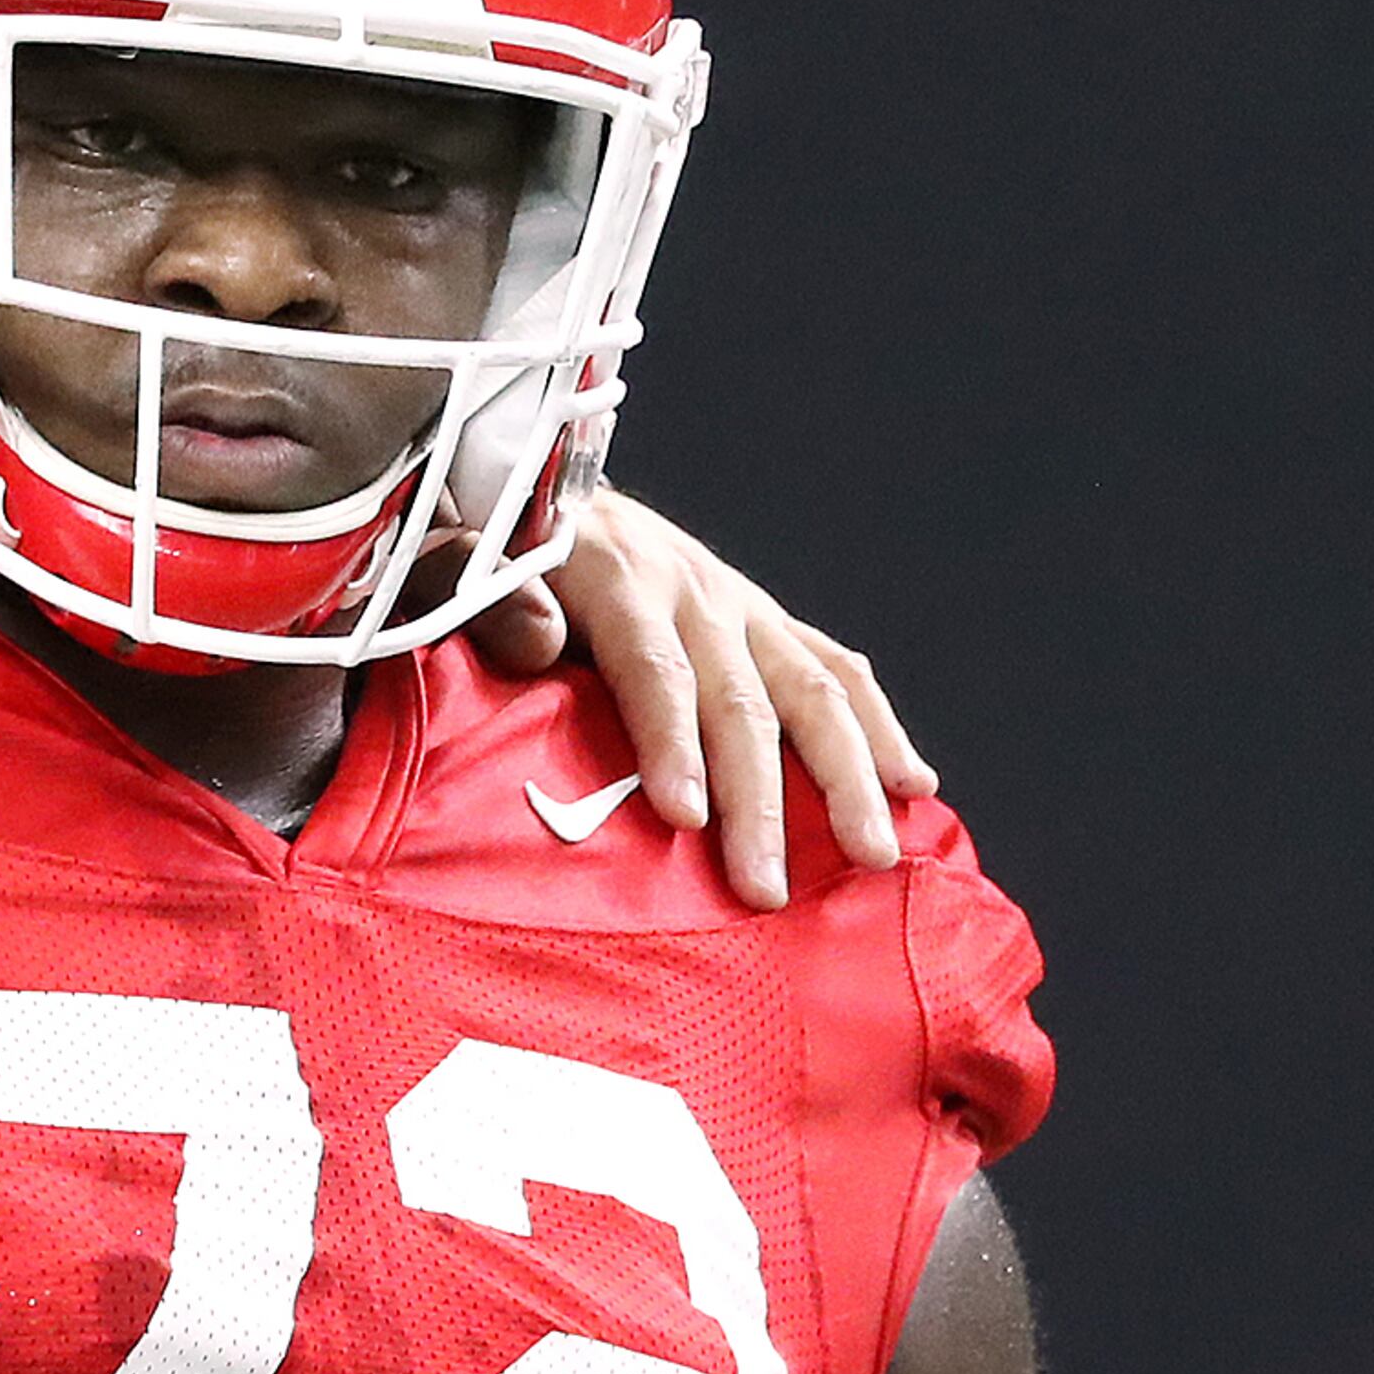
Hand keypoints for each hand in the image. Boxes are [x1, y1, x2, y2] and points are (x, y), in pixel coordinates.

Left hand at [458, 490, 935, 910]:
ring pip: (811, 688)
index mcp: (613, 573)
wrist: (532, 482)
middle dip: (758, 801)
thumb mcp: (461, 554)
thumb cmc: (486, 544)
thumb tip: (540, 638)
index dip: (670, 741)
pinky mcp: (761, 616)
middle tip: (765, 891)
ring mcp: (736, 601)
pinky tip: (913, 785)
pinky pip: (833, 669)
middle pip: (739, 699)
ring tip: (872, 854)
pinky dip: (878, 726)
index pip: (651, 667)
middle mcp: (690, 586)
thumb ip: (482, 594)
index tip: (685, 817)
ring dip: (847, 776)